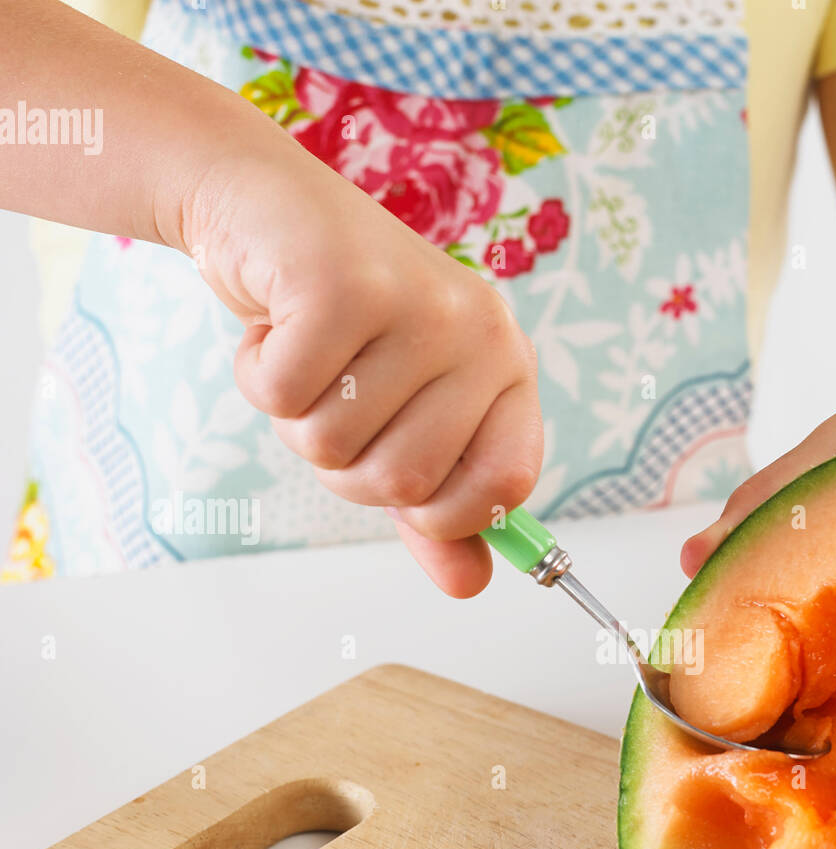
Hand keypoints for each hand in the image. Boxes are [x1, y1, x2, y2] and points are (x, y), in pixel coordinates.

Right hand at [184, 140, 541, 596]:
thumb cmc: (345, 329)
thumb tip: (471, 585)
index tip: (408, 492)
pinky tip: (274, 324)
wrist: (266, 206)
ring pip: (336, 446)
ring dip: (298, 419)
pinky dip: (258, 376)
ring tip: (310, 355)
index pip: (504, 489)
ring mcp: (414, 304)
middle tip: (338, 398)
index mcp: (508, 368)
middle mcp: (478, 332)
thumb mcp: (403, 421)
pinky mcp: (340, 284)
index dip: (446, 516)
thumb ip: (437, 511)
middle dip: (347, 466)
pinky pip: (284, 398)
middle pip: (405, 483)